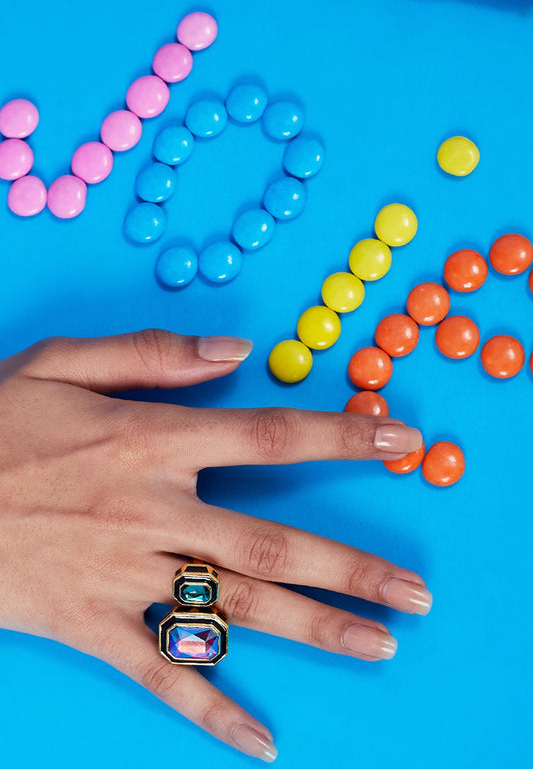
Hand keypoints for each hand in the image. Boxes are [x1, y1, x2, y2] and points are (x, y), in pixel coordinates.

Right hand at [0, 330, 429, 762]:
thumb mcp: (62, 362)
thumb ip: (153, 354)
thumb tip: (237, 349)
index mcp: (149, 441)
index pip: (270, 436)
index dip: (342, 437)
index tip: (401, 443)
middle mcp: (150, 511)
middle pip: (273, 544)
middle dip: (351, 566)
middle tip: (416, 593)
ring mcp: (123, 574)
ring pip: (235, 610)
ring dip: (314, 630)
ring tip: (379, 644)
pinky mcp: (89, 626)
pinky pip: (161, 675)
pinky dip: (213, 709)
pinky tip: (263, 742)